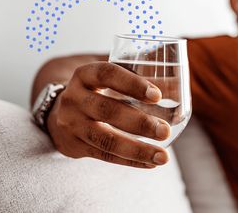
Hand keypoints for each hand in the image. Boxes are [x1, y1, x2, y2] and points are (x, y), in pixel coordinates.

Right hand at [46, 62, 170, 167]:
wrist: (58, 111)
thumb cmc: (96, 91)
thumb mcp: (109, 79)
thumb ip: (138, 79)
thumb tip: (178, 85)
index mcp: (85, 75)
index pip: (107, 74)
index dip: (132, 84)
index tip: (157, 96)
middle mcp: (74, 98)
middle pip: (106, 110)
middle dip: (139, 122)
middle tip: (165, 131)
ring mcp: (72, 124)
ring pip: (105, 139)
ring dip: (137, 149)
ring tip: (163, 157)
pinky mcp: (74, 145)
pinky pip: (105, 155)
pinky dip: (130, 161)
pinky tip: (151, 163)